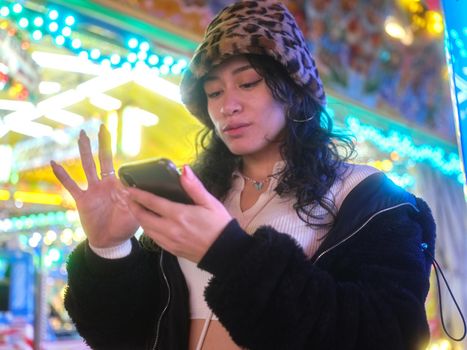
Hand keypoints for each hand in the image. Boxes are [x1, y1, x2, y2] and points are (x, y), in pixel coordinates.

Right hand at [50, 125, 138, 247]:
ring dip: (84, 151)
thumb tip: (136, 189)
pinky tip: (54, 163)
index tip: (126, 144)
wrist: (110, 241)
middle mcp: (106, 184)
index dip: (126, 159)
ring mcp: (93, 190)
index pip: (121, 166)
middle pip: (104, 159)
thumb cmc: (125, 227)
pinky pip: (71, 185)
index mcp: (120, 186)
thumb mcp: (135, 213)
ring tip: (82, 135)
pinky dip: (62, 174)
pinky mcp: (82, 200)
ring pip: (88, 166)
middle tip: (102, 126)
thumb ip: (135, 201)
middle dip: (103, 143)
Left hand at [126, 165, 231, 262]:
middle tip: (129, 198)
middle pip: (144, 217)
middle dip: (134, 207)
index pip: (152, 202)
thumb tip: (184, 169)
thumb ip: (194, 187)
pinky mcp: (171, 250)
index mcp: (179, 214)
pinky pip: (154, 239)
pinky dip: (148, 229)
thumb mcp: (210, 202)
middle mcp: (170, 229)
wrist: (226, 252)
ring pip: (147, 229)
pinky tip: (150, 224)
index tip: (129, 188)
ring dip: (140, 219)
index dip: (139, 195)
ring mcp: (169, 241)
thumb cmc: (220, 225)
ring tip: (137, 209)